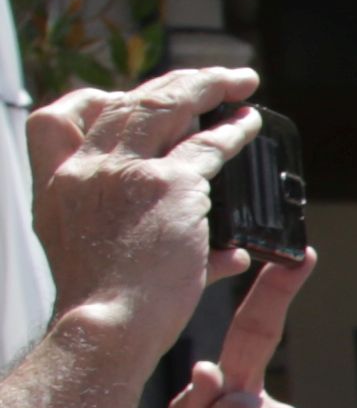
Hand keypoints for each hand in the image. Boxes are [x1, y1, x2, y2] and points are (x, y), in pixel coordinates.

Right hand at [22, 64, 263, 343]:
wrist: (108, 329)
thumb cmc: (111, 310)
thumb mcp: (109, 263)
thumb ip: (164, 245)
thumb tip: (232, 253)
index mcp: (58, 187)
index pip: (56, 121)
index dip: (94, 102)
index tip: (127, 98)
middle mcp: (84, 171)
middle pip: (122, 104)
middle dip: (169, 85)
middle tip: (207, 78)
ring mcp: (123, 173)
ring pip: (165, 107)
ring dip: (205, 88)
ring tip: (238, 81)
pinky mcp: (166, 186)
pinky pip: (208, 146)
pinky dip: (233, 130)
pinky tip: (251, 123)